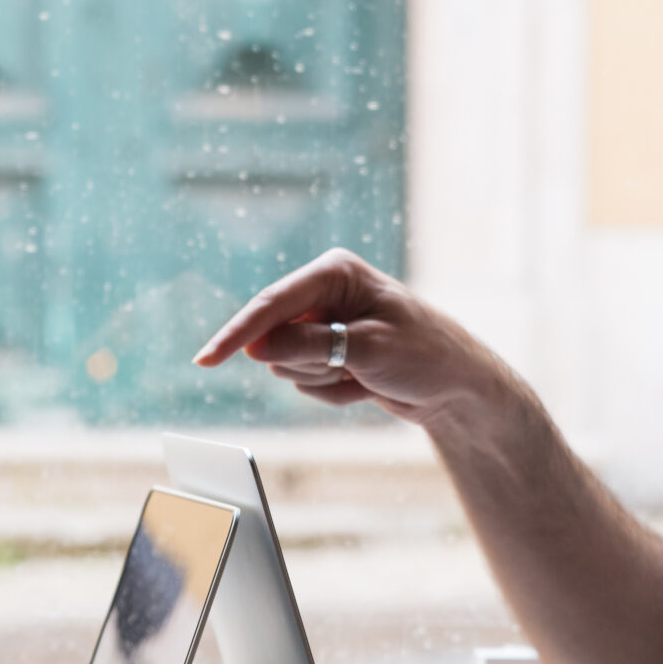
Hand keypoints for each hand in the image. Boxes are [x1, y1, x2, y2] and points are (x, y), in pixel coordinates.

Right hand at [192, 248, 517, 427]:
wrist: (457, 386)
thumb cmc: (424, 354)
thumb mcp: (368, 349)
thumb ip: (310, 347)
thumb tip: (257, 348)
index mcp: (333, 272)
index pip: (271, 304)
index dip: (236, 334)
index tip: (206, 361)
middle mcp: (323, 293)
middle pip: (274, 341)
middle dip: (309, 364)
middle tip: (355, 367)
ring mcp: (322, 324)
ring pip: (285, 366)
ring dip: (323, 381)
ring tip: (365, 374)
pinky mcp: (325, 351)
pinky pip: (303, 381)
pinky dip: (333, 392)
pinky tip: (365, 383)